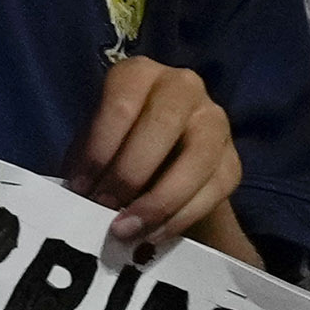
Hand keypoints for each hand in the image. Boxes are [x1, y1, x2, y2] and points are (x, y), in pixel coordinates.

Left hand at [66, 54, 236, 252]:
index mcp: (139, 74)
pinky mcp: (232, 161)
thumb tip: (77, 196)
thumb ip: (87, 162)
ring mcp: (214, 121)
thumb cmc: (115, 149)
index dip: (100, 148)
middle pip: (163, 124)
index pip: (121, 103)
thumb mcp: (94, 146)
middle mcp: (183, 86)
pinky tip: (153, 235)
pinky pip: (214, 189)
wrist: (160, 169)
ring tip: (128, 229)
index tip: (80, 187)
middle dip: (130, 172)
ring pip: (198, 157)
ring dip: (159, 200)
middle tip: (104, 207)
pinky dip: (181, 217)